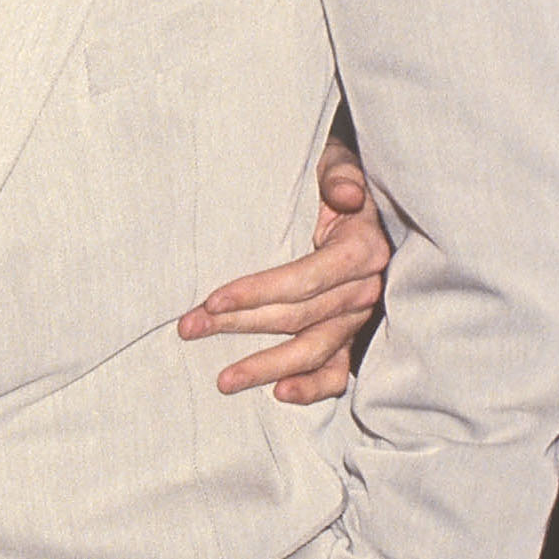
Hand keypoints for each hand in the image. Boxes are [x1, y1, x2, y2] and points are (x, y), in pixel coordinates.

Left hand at [178, 140, 390, 403]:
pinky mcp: (354, 338)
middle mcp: (365, 290)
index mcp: (362, 251)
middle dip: (238, 325)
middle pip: (297, 317)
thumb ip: (342, 174)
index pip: (303, 280)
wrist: (369, 206)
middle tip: (189, 327)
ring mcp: (360, 319)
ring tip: (223, 380)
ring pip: (313, 351)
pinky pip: (338, 372)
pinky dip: (312, 387)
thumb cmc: (341, 181)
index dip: (257, 292)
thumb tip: (345, 193)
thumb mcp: (342, 163)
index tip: (213, 300)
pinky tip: (279, 394)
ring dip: (265, 366)